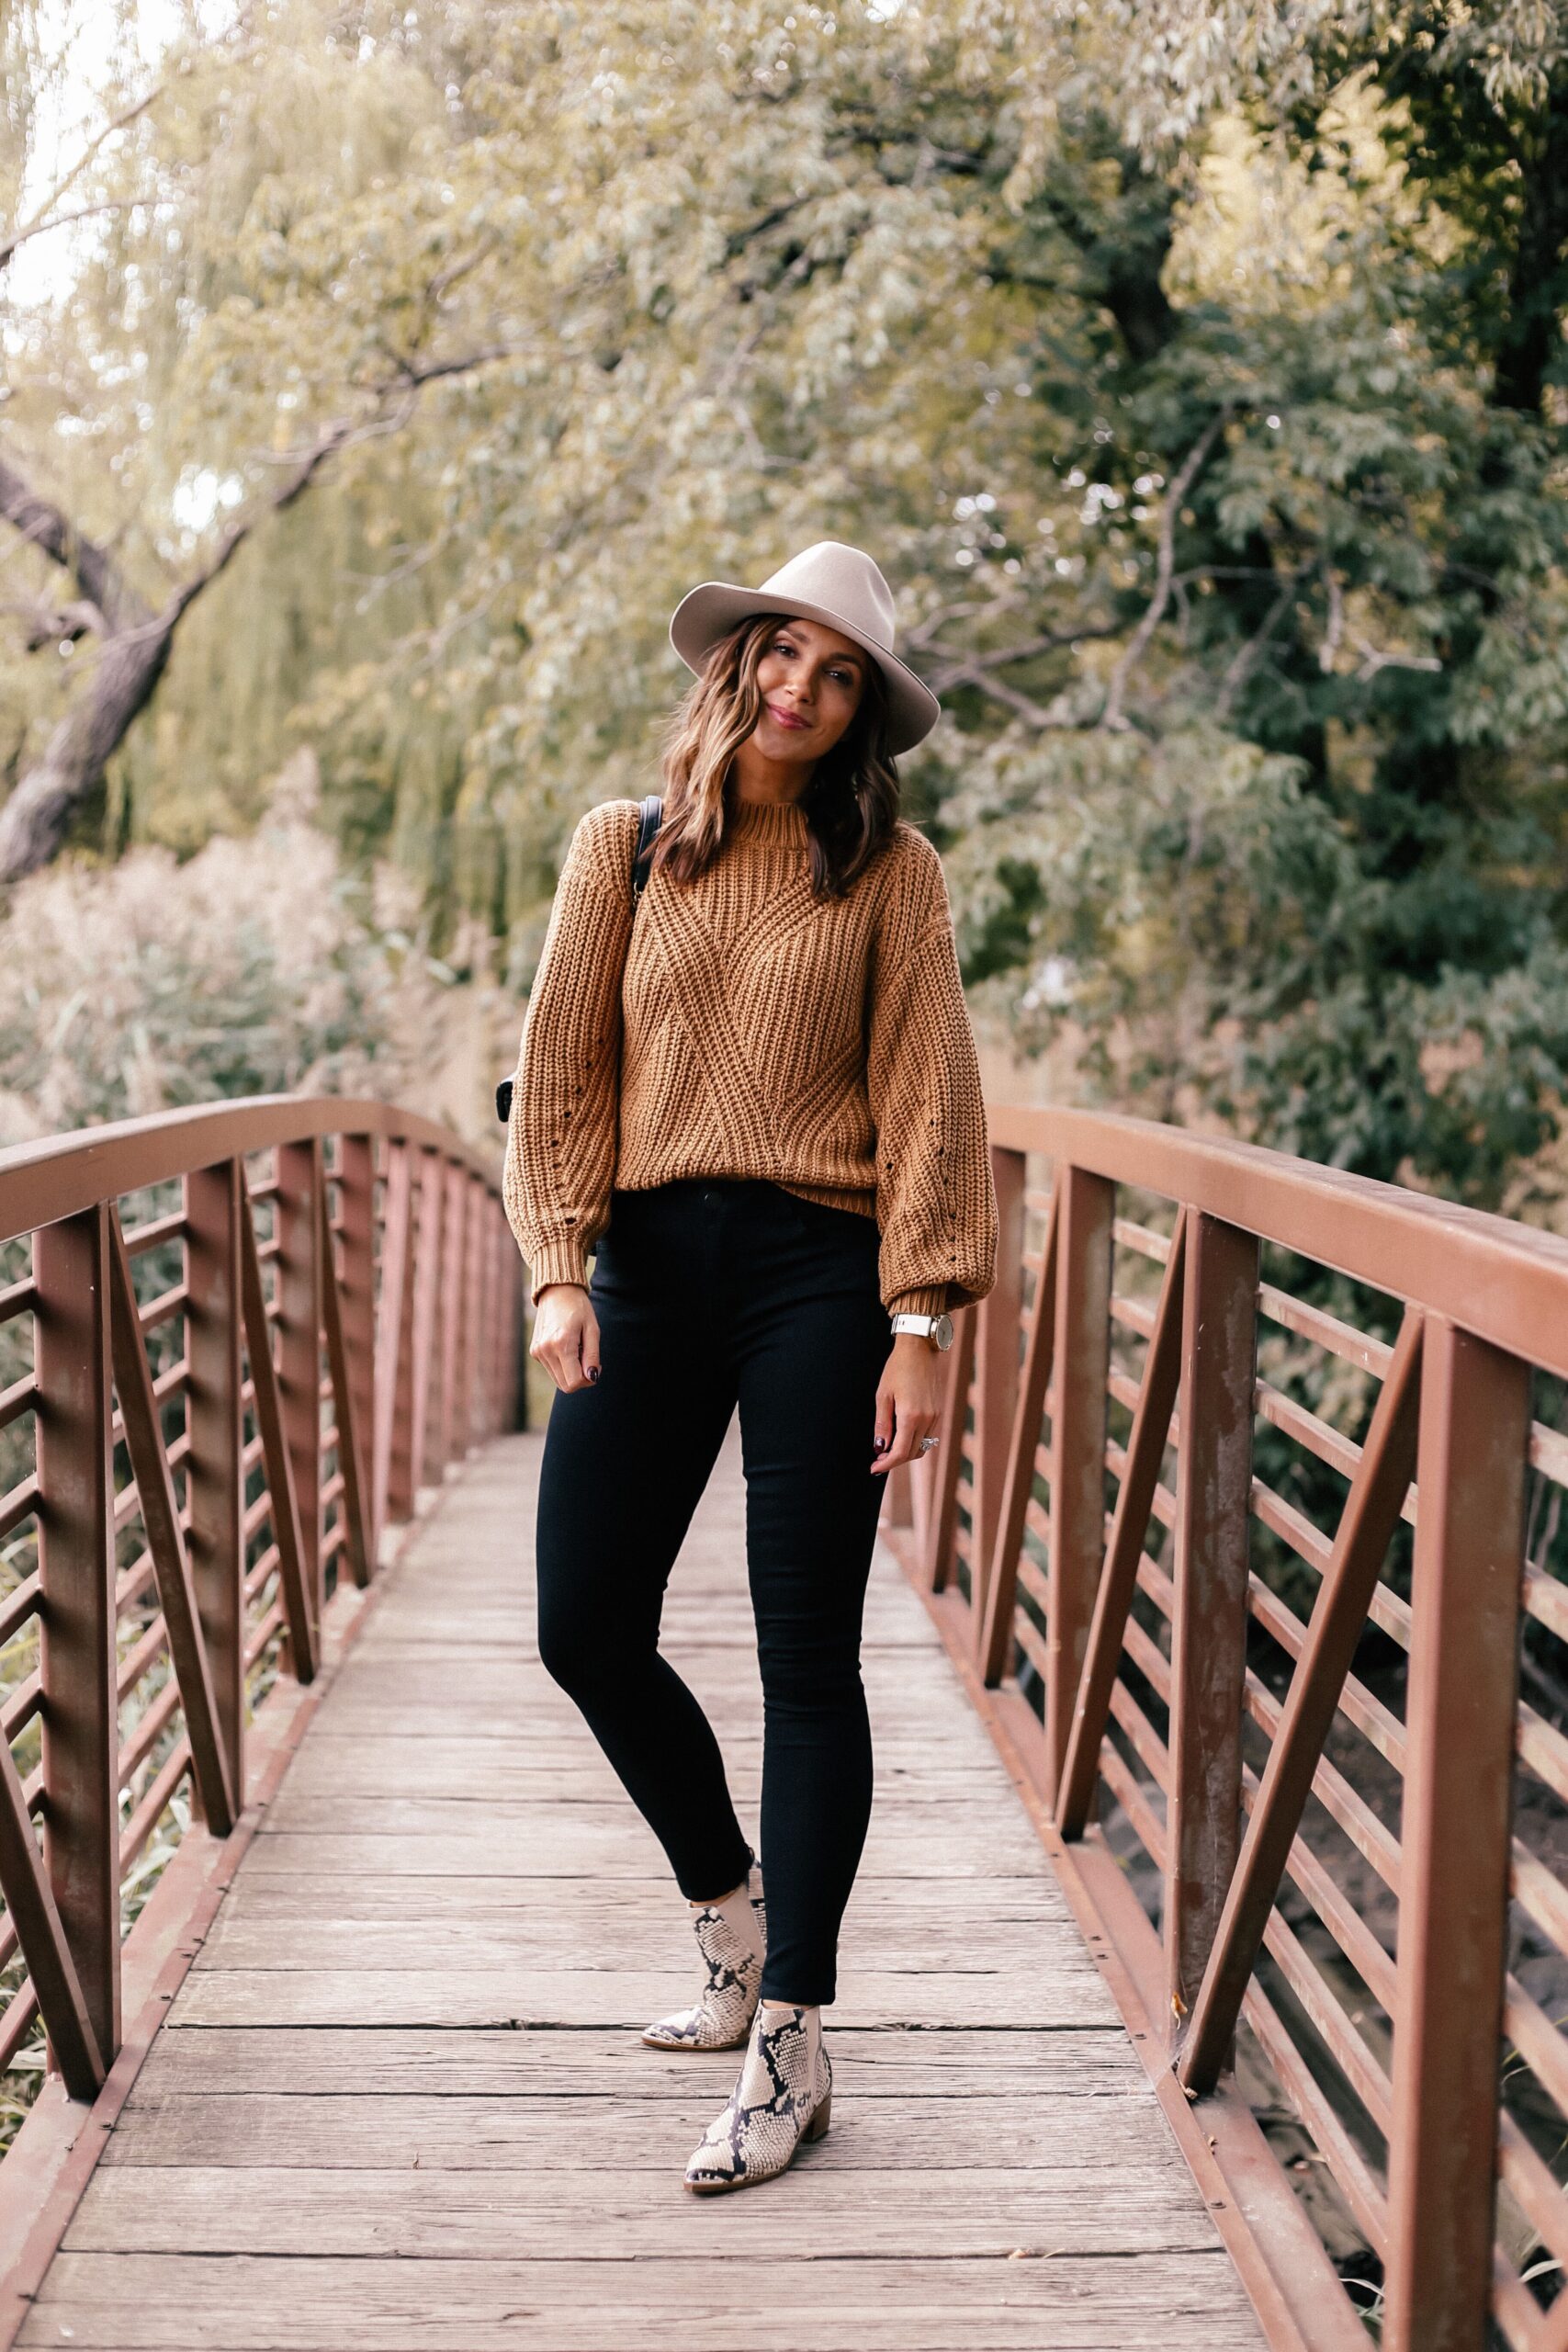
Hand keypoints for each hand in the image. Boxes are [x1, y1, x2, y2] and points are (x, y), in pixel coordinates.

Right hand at [530, 1283, 600, 1392]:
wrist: (556, 1291)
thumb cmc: (578, 1308)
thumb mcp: (592, 1330)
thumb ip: (592, 1356)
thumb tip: (592, 1378)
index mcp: (561, 1344)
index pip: (574, 1382)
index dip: (588, 1380)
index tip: (596, 1366)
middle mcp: (545, 1350)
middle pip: (565, 1385)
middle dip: (581, 1379)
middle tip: (589, 1360)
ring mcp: (537, 1352)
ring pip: (558, 1380)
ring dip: (571, 1372)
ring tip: (578, 1350)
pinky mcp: (535, 1351)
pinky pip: (552, 1369)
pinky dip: (563, 1365)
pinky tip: (567, 1348)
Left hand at [870, 1333, 944, 1473]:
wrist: (919, 1349)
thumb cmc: (897, 1368)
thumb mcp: (883, 1396)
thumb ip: (882, 1424)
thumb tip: (880, 1447)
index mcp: (911, 1416)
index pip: (900, 1452)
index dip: (886, 1464)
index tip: (874, 1469)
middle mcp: (926, 1419)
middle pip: (912, 1453)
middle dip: (895, 1461)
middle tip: (878, 1460)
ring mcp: (935, 1416)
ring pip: (922, 1447)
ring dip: (905, 1453)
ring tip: (888, 1450)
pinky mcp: (938, 1412)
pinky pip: (928, 1436)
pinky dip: (915, 1442)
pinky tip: (901, 1437)